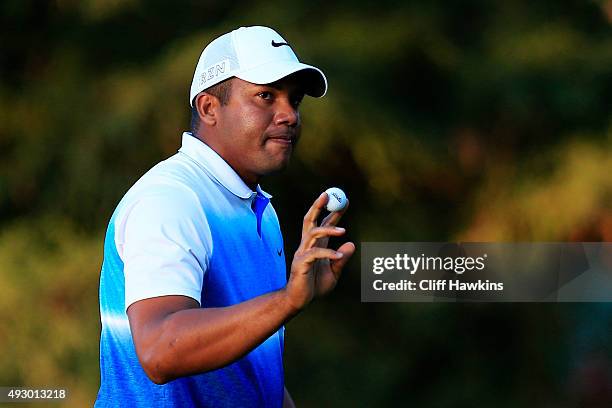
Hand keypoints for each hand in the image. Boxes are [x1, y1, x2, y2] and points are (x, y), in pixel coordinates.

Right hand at [285, 192, 355, 311]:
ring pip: (313, 233)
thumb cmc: (314, 286)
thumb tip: (351, 244)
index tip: (345, 201)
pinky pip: (315, 254)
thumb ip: (342, 259)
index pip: (324, 223)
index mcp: (315, 245)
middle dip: (318, 206)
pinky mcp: (301, 263)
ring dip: (328, 229)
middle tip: (329, 195)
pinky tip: (338, 256)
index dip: (333, 212)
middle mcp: (307, 245)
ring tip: (344, 231)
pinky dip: (328, 253)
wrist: (299, 300)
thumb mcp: (334, 272)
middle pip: (310, 220)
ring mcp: (302, 253)